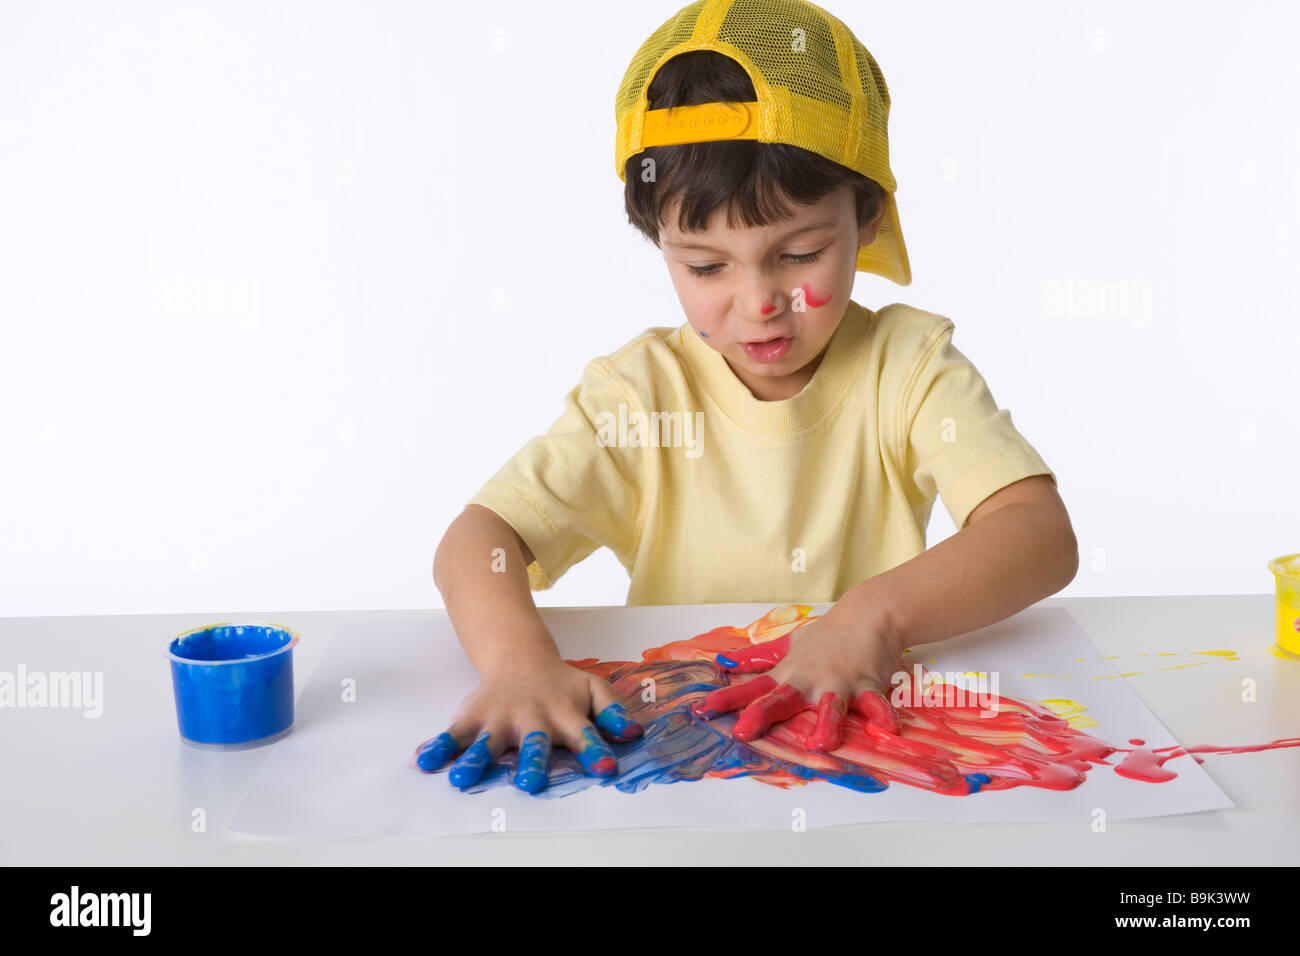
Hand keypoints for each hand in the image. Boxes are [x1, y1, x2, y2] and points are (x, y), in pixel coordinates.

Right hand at [411, 654, 642, 793]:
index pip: (584, 734)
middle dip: (531, 762)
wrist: (519, 654)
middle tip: (529, 783)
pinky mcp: (474, 716)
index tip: (606, 768)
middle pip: (532, 743)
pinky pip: (454, 733)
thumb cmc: (559, 682)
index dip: (595, 751)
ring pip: (488, 741)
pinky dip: (438, 747)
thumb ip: (613, 711)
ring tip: (462, 779)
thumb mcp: (593, 689)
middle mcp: (531, 718)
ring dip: (476, 761)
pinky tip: (424, 761)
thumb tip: (634, 733)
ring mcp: (500, 717)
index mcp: (563, 714)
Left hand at [690, 608, 904, 749]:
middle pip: (782, 699)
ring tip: (820, 744)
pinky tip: (888, 731)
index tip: (702, 711)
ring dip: (826, 724)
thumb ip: (755, 659)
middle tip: (744, 731)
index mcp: (788, 674)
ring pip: (830, 706)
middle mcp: (809, 680)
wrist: (869, 613)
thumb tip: (722, 663)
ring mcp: (838, 682)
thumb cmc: (826, 634)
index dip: (726, 700)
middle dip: (763, 715)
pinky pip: (876, 703)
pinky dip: (882, 716)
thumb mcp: (787, 645)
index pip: (752, 690)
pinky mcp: (868, 684)